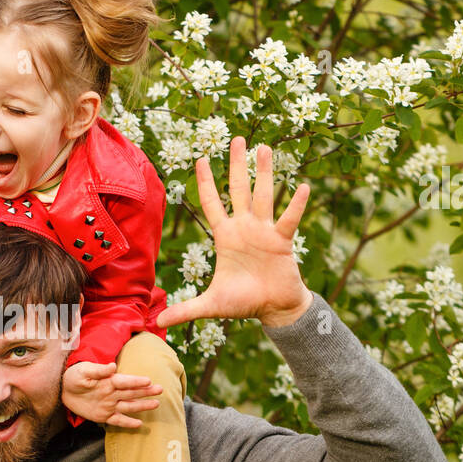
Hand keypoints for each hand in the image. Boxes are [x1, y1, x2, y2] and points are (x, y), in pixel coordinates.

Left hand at [61, 361, 162, 427]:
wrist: (63, 390)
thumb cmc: (74, 376)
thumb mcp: (84, 371)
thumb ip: (98, 370)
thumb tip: (112, 365)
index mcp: (109, 380)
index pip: (125, 381)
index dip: (136, 381)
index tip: (149, 381)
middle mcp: (112, 392)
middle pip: (132, 392)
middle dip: (146, 391)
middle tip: (160, 390)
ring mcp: (110, 405)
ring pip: (129, 405)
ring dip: (142, 405)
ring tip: (156, 404)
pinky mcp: (104, 416)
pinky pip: (118, 420)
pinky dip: (128, 422)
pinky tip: (139, 424)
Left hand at [156, 135, 312, 328]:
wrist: (274, 310)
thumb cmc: (244, 303)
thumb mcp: (211, 304)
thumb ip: (186, 309)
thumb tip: (159, 323)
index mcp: (225, 237)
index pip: (211, 203)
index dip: (205, 183)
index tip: (201, 159)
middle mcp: (245, 228)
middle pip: (238, 190)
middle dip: (236, 165)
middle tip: (236, 138)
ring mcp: (265, 232)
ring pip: (264, 196)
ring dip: (265, 173)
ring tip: (265, 148)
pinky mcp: (283, 241)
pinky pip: (289, 219)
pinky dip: (295, 205)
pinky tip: (302, 185)